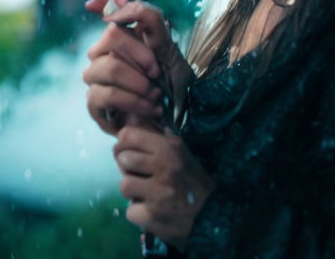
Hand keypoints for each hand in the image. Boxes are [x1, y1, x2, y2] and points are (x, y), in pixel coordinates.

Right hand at [83, 0, 193, 134]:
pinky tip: (149, 107)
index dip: (108, 1)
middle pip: (112, 36)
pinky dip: (134, 101)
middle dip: (141, 54)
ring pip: (110, 67)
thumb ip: (147, 17)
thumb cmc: (169, 78)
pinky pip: (107, 95)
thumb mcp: (166, 44)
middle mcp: (102, 52)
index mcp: (120, 34)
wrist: (172, 116)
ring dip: (139, 82)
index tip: (120, 5)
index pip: (107, 7)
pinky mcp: (93, 103)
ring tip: (156, 94)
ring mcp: (94, 77)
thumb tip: (118, 1)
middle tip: (157, 71)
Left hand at [114, 125, 216, 250]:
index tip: (132, 153)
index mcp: (169, 147)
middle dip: (129, 169)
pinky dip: (139, 213)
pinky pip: (130, 211)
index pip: (127, 136)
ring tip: (148, 193)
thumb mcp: (176, 150)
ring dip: (133, 192)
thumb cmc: (189, 177)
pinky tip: (152, 210)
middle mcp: (165, 166)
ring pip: (124, 185)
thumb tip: (128, 118)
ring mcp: (160, 192)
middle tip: (142, 175)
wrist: (210, 210)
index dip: (125, 145)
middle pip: (123, 159)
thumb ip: (151, 135)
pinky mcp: (154, 215)